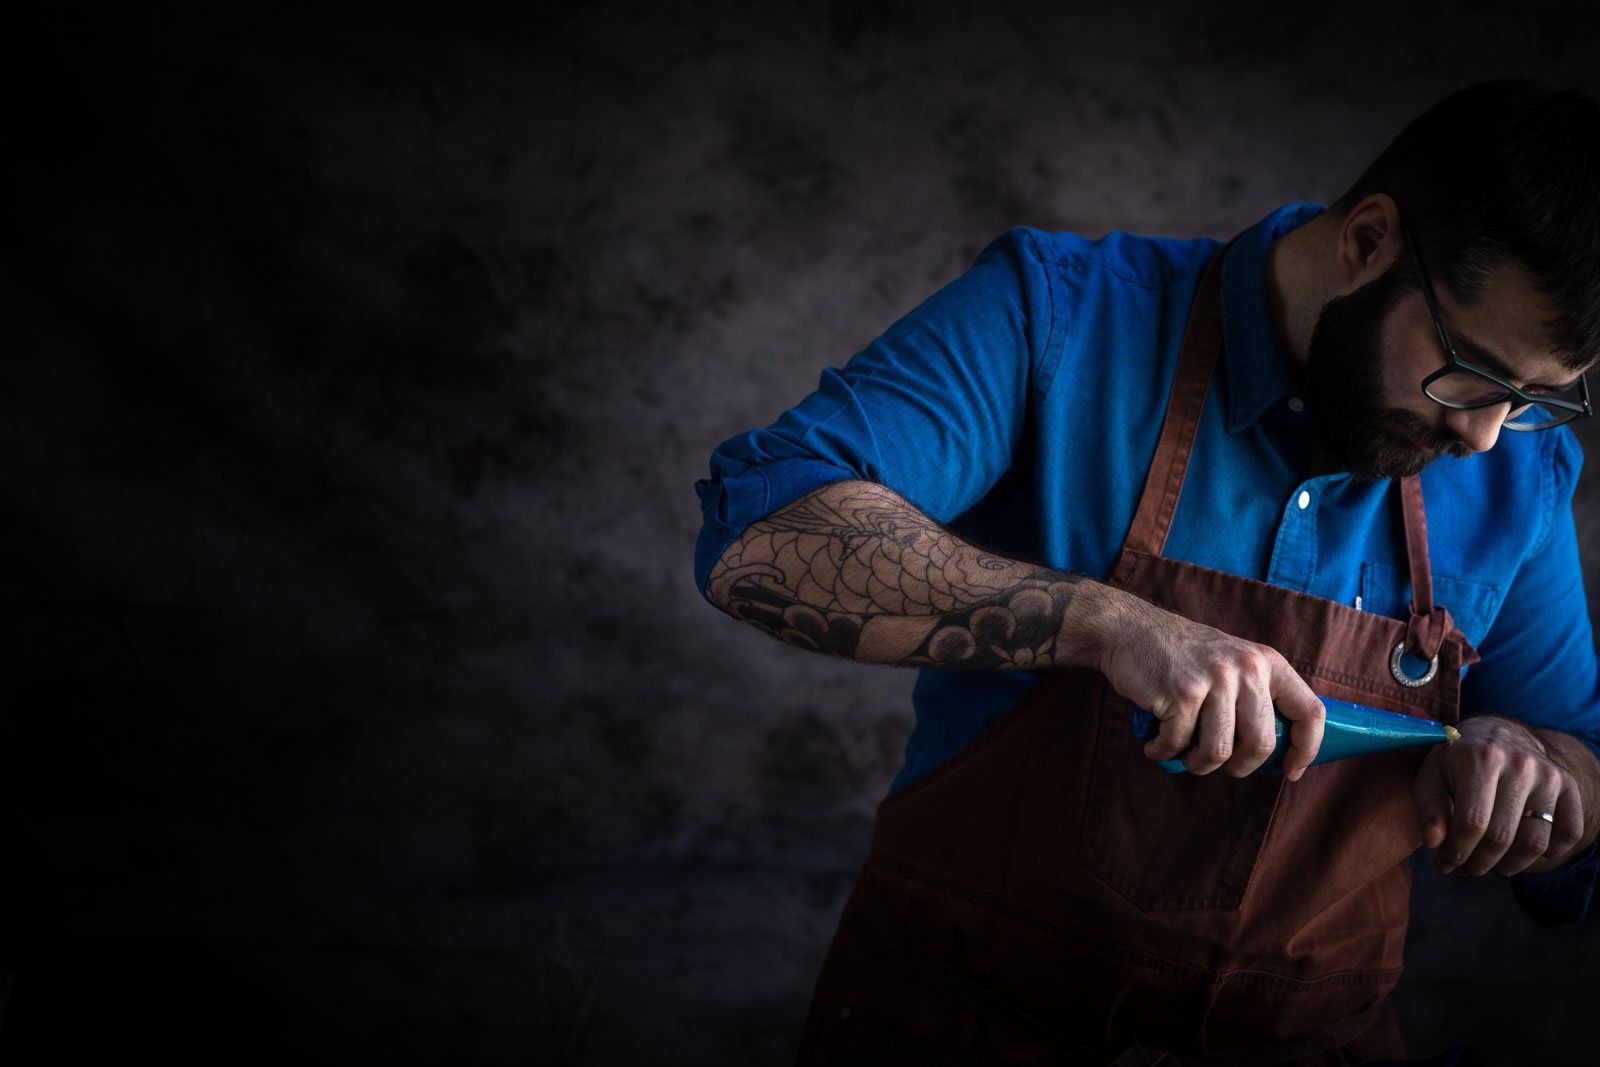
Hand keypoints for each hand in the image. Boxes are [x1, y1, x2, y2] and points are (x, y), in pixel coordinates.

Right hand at [1095, 592, 1324, 779]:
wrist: (1130, 629)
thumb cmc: (1181, 655)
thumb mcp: (1232, 660)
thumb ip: (1255, 694)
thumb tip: (1273, 752)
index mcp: (1266, 662)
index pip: (1309, 712)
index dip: (1306, 750)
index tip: (1291, 770)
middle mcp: (1245, 669)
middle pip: (1261, 745)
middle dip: (1239, 767)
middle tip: (1218, 763)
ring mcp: (1214, 680)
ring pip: (1218, 752)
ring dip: (1196, 763)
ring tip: (1182, 752)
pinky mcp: (1181, 694)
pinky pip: (1179, 745)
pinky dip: (1163, 751)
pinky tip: (1156, 743)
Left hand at [1413, 715, 1585, 876]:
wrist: (1497, 731)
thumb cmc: (1457, 759)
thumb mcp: (1431, 774)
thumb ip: (1429, 808)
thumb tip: (1433, 842)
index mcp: (1481, 757)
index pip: (1472, 823)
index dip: (1456, 852)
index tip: (1445, 864)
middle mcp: (1521, 764)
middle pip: (1501, 837)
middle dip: (1478, 864)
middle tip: (1465, 869)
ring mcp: (1549, 775)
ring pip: (1534, 843)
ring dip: (1509, 866)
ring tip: (1489, 865)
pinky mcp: (1568, 785)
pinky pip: (1569, 833)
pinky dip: (1549, 853)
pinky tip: (1522, 851)